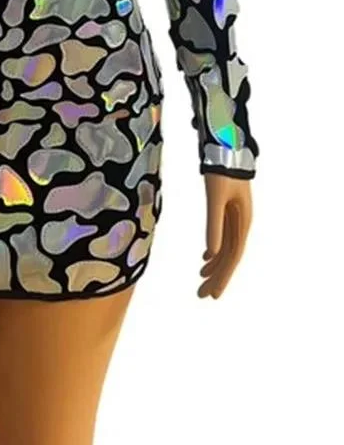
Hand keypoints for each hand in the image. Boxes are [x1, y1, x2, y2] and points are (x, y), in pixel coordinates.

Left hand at [198, 173, 252, 298]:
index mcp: (243, 223)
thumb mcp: (215, 198)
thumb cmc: (222, 173)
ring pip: (225, 248)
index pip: (233, 257)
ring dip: (214, 265)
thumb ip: (213, 224)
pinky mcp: (227, 212)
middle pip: (229, 257)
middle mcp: (241, 223)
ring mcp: (235, 218)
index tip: (213, 294)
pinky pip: (222, 237)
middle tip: (202, 295)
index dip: (223, 276)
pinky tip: (206, 258)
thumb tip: (211, 251)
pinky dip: (214, 249)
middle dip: (216, 277)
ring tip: (201, 281)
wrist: (226, 150)